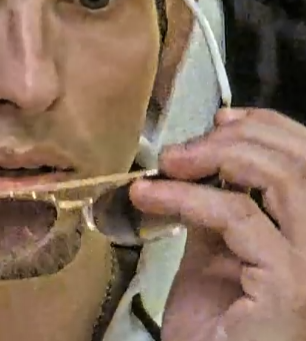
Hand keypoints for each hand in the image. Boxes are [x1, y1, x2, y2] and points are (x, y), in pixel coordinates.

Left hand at [130, 108, 305, 340]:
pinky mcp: (292, 286)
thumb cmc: (215, 327)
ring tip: (167, 164)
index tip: (221, 119)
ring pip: (284, 178)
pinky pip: (237, 216)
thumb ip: (219, 208)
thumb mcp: (217, 252)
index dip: (269, 128)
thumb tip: (201, 160)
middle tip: (181, 149)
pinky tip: (148, 196)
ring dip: (216, 156)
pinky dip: (186, 197)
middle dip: (238, 137)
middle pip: (301, 161)